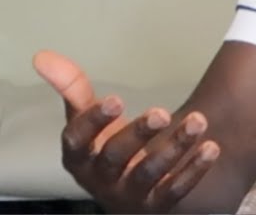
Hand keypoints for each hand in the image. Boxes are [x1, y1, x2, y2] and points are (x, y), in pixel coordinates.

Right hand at [33, 50, 219, 212]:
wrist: (135, 190)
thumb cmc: (108, 146)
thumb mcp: (90, 119)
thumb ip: (72, 88)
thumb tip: (42, 56)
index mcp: (79, 157)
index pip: (77, 141)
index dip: (94, 121)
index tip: (117, 99)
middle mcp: (100, 179)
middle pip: (114, 157)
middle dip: (138, 134)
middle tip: (162, 112)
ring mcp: (129, 195)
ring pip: (149, 173)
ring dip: (175, 147)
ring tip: (199, 121)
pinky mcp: (158, 205)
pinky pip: (176, 190)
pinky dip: (195, 169)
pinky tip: (212, 147)